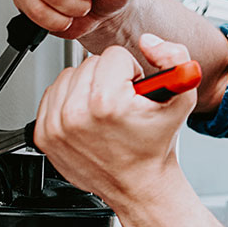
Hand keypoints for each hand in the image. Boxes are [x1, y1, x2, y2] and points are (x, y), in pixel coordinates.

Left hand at [34, 35, 195, 206]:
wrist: (139, 185)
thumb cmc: (156, 145)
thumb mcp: (183, 98)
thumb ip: (175, 58)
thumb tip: (148, 42)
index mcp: (106, 102)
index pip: (114, 56)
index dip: (130, 72)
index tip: (134, 94)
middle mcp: (76, 114)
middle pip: (89, 63)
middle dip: (108, 78)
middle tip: (122, 104)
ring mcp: (56, 126)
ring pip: (69, 76)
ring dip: (87, 87)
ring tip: (104, 111)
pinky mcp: (44, 134)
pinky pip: (52, 95)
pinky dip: (69, 102)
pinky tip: (87, 118)